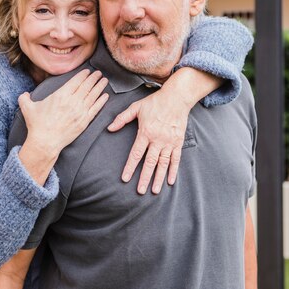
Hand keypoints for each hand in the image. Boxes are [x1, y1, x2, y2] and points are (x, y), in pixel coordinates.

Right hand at [20, 69, 108, 157]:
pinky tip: (105, 96)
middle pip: (86, 86)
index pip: (76, 81)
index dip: (83, 75)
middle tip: (99, 73)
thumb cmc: (37, 125)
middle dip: (94, 78)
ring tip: (104, 81)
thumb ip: (25, 98)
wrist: (45, 142)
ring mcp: (80, 111)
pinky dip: (101, 101)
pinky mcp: (84, 122)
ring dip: (99, 87)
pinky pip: (96, 109)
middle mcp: (72, 101)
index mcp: (60, 95)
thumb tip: (24, 94)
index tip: (88, 71)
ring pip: (93, 96)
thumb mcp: (27, 108)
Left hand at [107, 67, 219, 194]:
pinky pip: (175, 159)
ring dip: (158, 178)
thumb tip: (109, 128)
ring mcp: (169, 142)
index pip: (136, 153)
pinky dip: (173, 170)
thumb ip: (122, 118)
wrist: (176, 98)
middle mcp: (157, 139)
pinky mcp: (178, 142)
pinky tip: (170, 181)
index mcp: (145, 132)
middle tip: (140, 191)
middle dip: (144, 178)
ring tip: (155, 191)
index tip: (125, 178)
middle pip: (149, 162)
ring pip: (163, 163)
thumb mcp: (136, 107)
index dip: (130, 167)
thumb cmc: (155, 102)